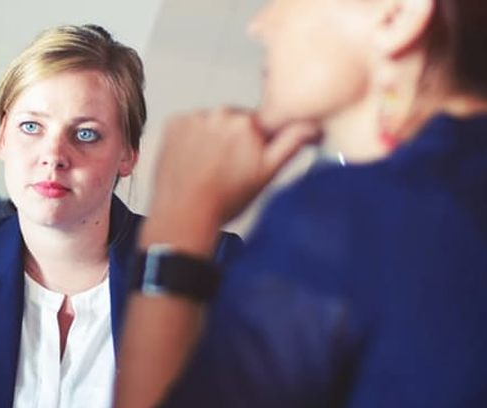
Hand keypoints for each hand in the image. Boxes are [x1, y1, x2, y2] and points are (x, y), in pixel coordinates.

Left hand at [150, 108, 317, 228]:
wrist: (184, 214)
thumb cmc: (224, 200)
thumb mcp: (267, 174)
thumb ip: (291, 143)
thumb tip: (312, 125)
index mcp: (248, 123)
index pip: (261, 123)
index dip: (258, 142)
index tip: (249, 157)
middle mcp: (221, 114)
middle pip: (235, 121)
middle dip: (234, 139)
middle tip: (227, 168)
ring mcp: (194, 117)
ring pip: (211, 122)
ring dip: (212, 138)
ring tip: (208, 167)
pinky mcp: (174, 123)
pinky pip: (188, 124)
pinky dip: (190, 138)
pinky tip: (192, 160)